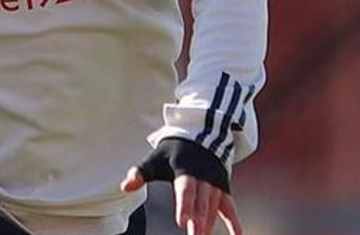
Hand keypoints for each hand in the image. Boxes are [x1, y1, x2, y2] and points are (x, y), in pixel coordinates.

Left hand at [120, 139, 242, 234]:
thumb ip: (140, 173)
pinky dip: (234, 222)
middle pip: (201, 202)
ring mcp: (215, 184)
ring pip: (213, 207)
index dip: (185, 205)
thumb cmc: (173, 151)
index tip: (182, 221)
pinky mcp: (223, 189)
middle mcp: (203, 177)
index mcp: (185, 169)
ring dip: (208, 224)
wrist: (202, 134)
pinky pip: (230, 207)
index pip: (186, 189)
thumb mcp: (155, 158)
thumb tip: (125, 186)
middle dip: (198, 222)